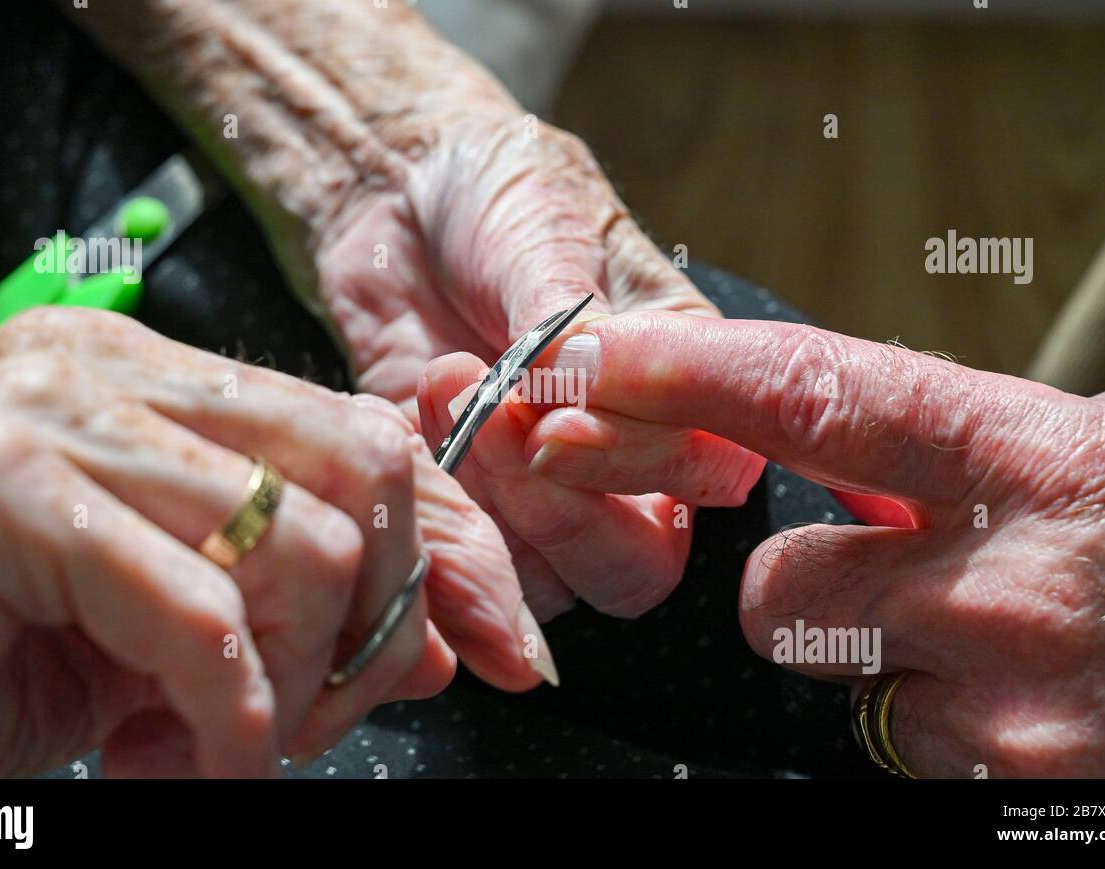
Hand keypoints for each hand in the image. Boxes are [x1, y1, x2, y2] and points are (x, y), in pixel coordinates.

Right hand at [0, 307, 545, 777]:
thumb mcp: (181, 636)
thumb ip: (303, 619)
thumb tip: (436, 648)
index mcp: (158, 377)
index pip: (364, 441)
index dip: (437, 557)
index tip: (473, 654)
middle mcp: (108, 365)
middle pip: (357, 474)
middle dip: (362, 627)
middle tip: (294, 722)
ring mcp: (49, 409)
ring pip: (297, 548)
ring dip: (285, 691)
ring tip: (209, 747)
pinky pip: (200, 616)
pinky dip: (225, 718)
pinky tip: (166, 759)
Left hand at [68, 0, 722, 619]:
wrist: (397, 195)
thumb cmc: (500, 194)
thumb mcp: (548, 231)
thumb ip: (569, 321)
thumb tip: (579, 384)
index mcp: (688, 388)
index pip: (707, 474)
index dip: (640, 465)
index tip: (555, 420)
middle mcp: (630, 462)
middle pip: (637, 568)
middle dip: (563, 512)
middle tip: (495, 417)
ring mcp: (546, 496)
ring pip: (550, 583)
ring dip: (491, 506)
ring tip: (445, 387)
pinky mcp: (468, 503)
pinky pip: (463, 558)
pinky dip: (433, 504)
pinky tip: (409, 408)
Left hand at [500, 311, 1104, 776]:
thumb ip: (967, 443)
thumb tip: (829, 431)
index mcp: (1037, 459)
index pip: (820, 396)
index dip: (692, 376)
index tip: (595, 362)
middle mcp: (1016, 584)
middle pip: (785, 591)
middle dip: (804, 591)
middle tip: (889, 578)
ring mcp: (1019, 710)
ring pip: (849, 689)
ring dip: (893, 668)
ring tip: (1002, 651)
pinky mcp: (1022, 795)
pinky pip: (915, 758)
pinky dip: (952, 736)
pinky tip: (1038, 713)